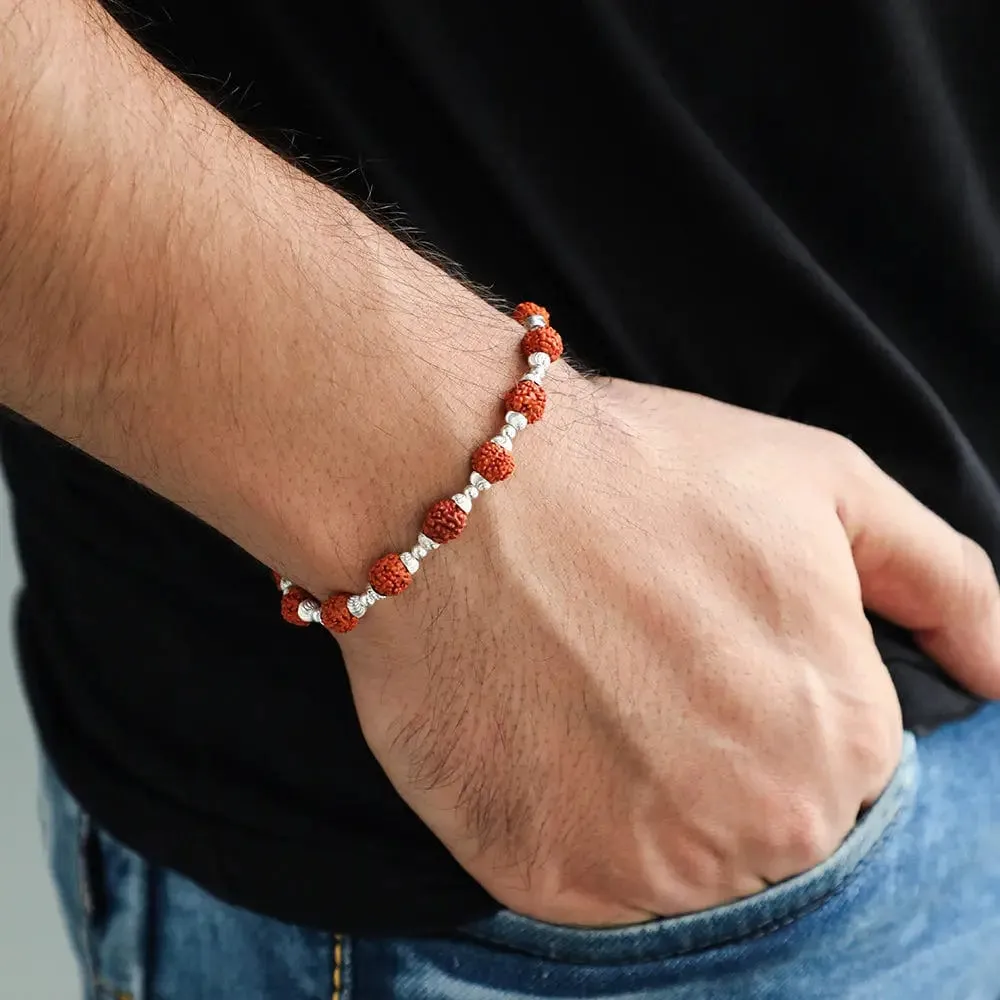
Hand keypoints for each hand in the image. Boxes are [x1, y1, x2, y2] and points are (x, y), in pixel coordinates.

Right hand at [340, 375, 999, 926]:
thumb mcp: (824, 484)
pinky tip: (536, 727)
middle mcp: (762, 830)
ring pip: (673, 865)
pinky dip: (562, 814)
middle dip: (710, 757)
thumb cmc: (642, 471)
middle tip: (633, 664)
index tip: (701, 648)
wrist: (463, 484)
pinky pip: (580, 879)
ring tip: (581, 689)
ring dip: (636, 795)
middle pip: (758, 829)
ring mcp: (646, 866)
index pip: (836, 772)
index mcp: (844, 743)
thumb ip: (947, 585)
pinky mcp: (541, 881)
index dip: (765, 701)